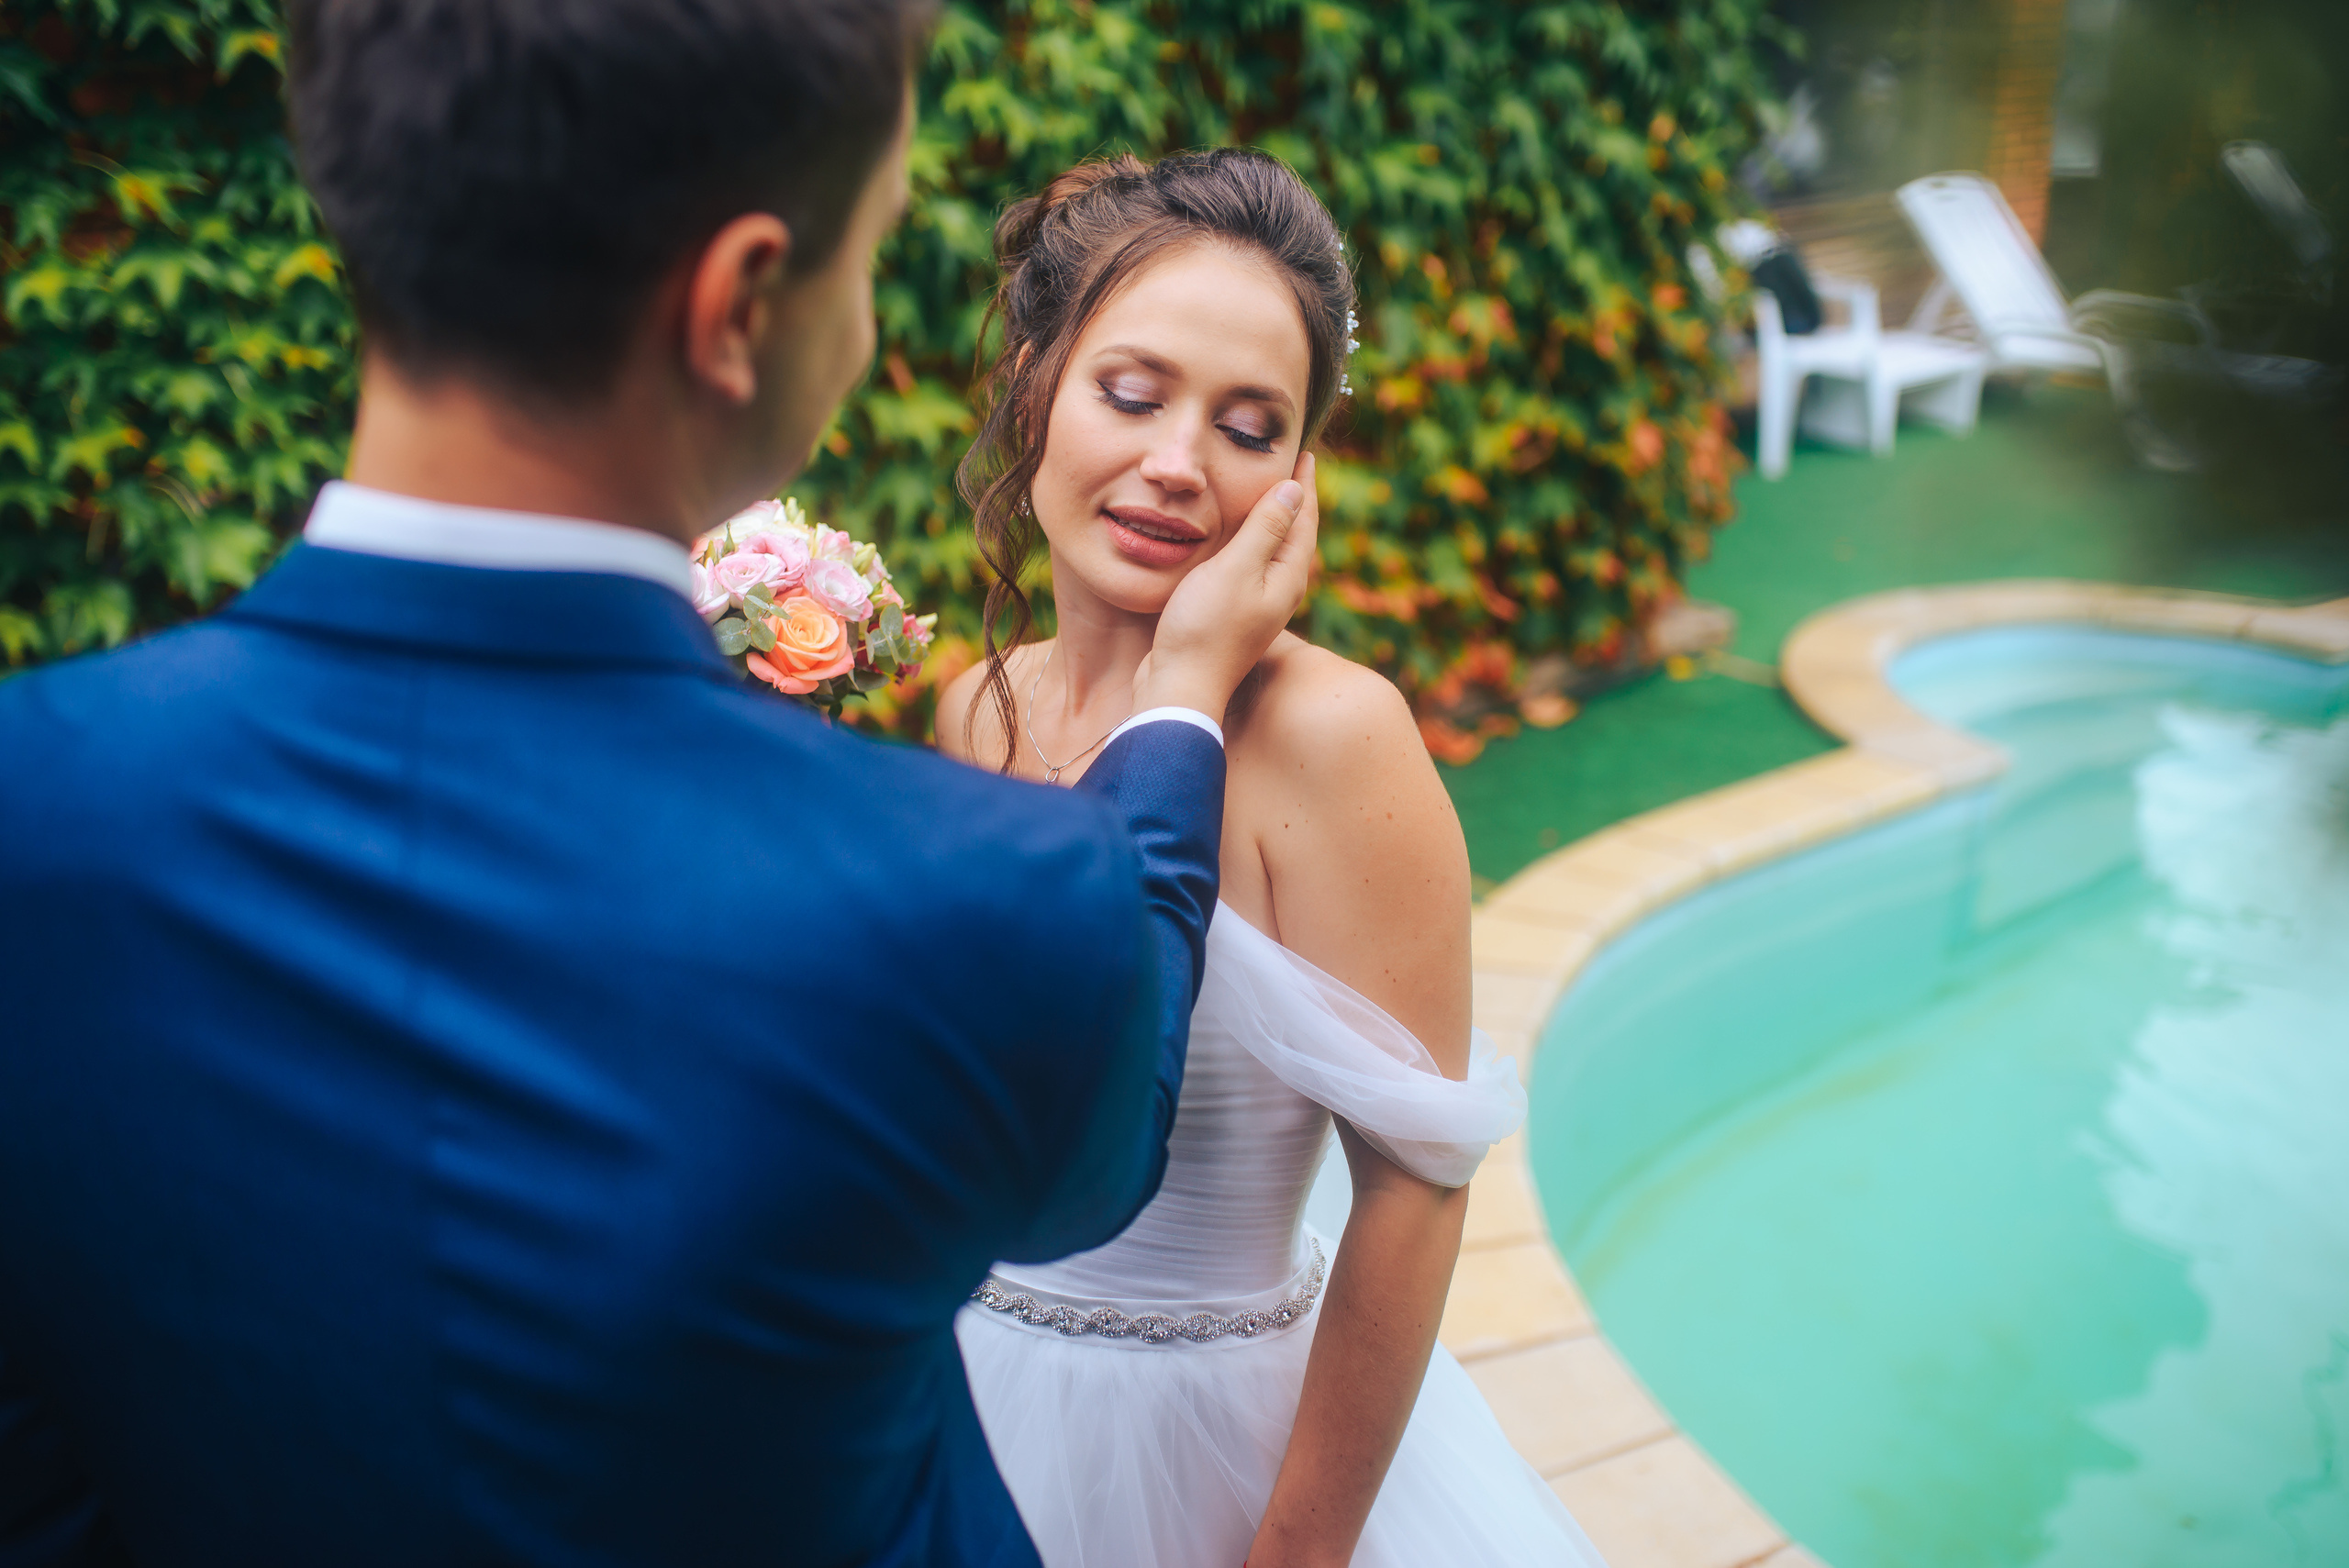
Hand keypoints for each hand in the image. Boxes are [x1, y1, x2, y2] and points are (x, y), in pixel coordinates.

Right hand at [1137, 450, 1318, 720]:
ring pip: (1273, 551)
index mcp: (1288, 577)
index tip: (1305, 453)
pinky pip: (1251, 565)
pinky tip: (1234, 539)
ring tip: (1266, 493)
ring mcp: (1258, 604)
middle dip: (1294, 499)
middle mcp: (1280, 591)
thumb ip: (1265, 528)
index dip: (1305, 484)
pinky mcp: (1234, 613)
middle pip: (1294, 534)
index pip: (1304, 519)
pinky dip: (1249, 542)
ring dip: (1272, 519)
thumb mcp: (1236, 569)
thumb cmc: (1205, 628)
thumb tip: (1294, 490)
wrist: (1179, 687)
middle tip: (1292, 465)